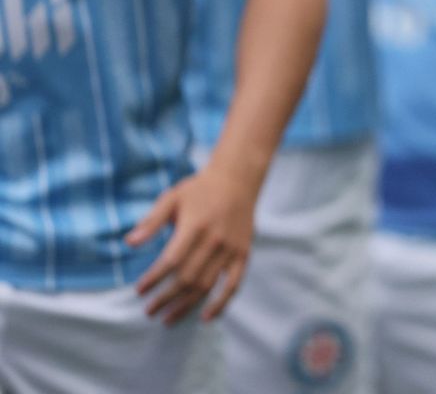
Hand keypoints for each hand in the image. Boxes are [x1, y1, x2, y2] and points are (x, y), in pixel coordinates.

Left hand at [128, 162, 260, 324]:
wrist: (238, 180)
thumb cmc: (199, 189)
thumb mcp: (172, 198)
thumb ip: (151, 221)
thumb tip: (129, 243)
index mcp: (196, 226)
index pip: (172, 260)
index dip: (154, 279)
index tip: (139, 290)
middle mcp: (215, 240)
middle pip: (188, 278)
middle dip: (165, 298)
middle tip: (149, 311)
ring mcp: (231, 249)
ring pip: (207, 285)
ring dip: (186, 306)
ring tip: (167, 319)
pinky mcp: (243, 254)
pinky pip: (234, 284)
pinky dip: (221, 303)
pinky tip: (206, 318)